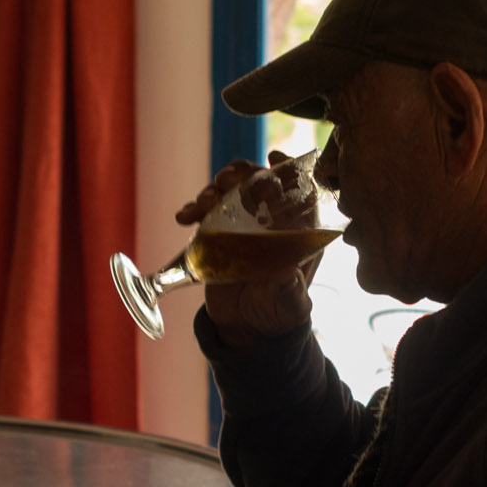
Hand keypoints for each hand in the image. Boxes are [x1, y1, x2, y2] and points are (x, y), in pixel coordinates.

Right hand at [176, 151, 321, 346]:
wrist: (245, 328)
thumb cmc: (278, 314)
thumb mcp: (289, 304)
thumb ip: (290, 289)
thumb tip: (286, 273)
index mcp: (301, 230)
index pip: (302, 189)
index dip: (291, 169)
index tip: (273, 158)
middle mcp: (275, 220)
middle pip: (262, 181)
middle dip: (243, 173)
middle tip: (225, 181)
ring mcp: (246, 222)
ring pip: (233, 189)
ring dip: (215, 186)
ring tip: (202, 203)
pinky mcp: (220, 231)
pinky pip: (208, 209)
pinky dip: (194, 207)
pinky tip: (183, 216)